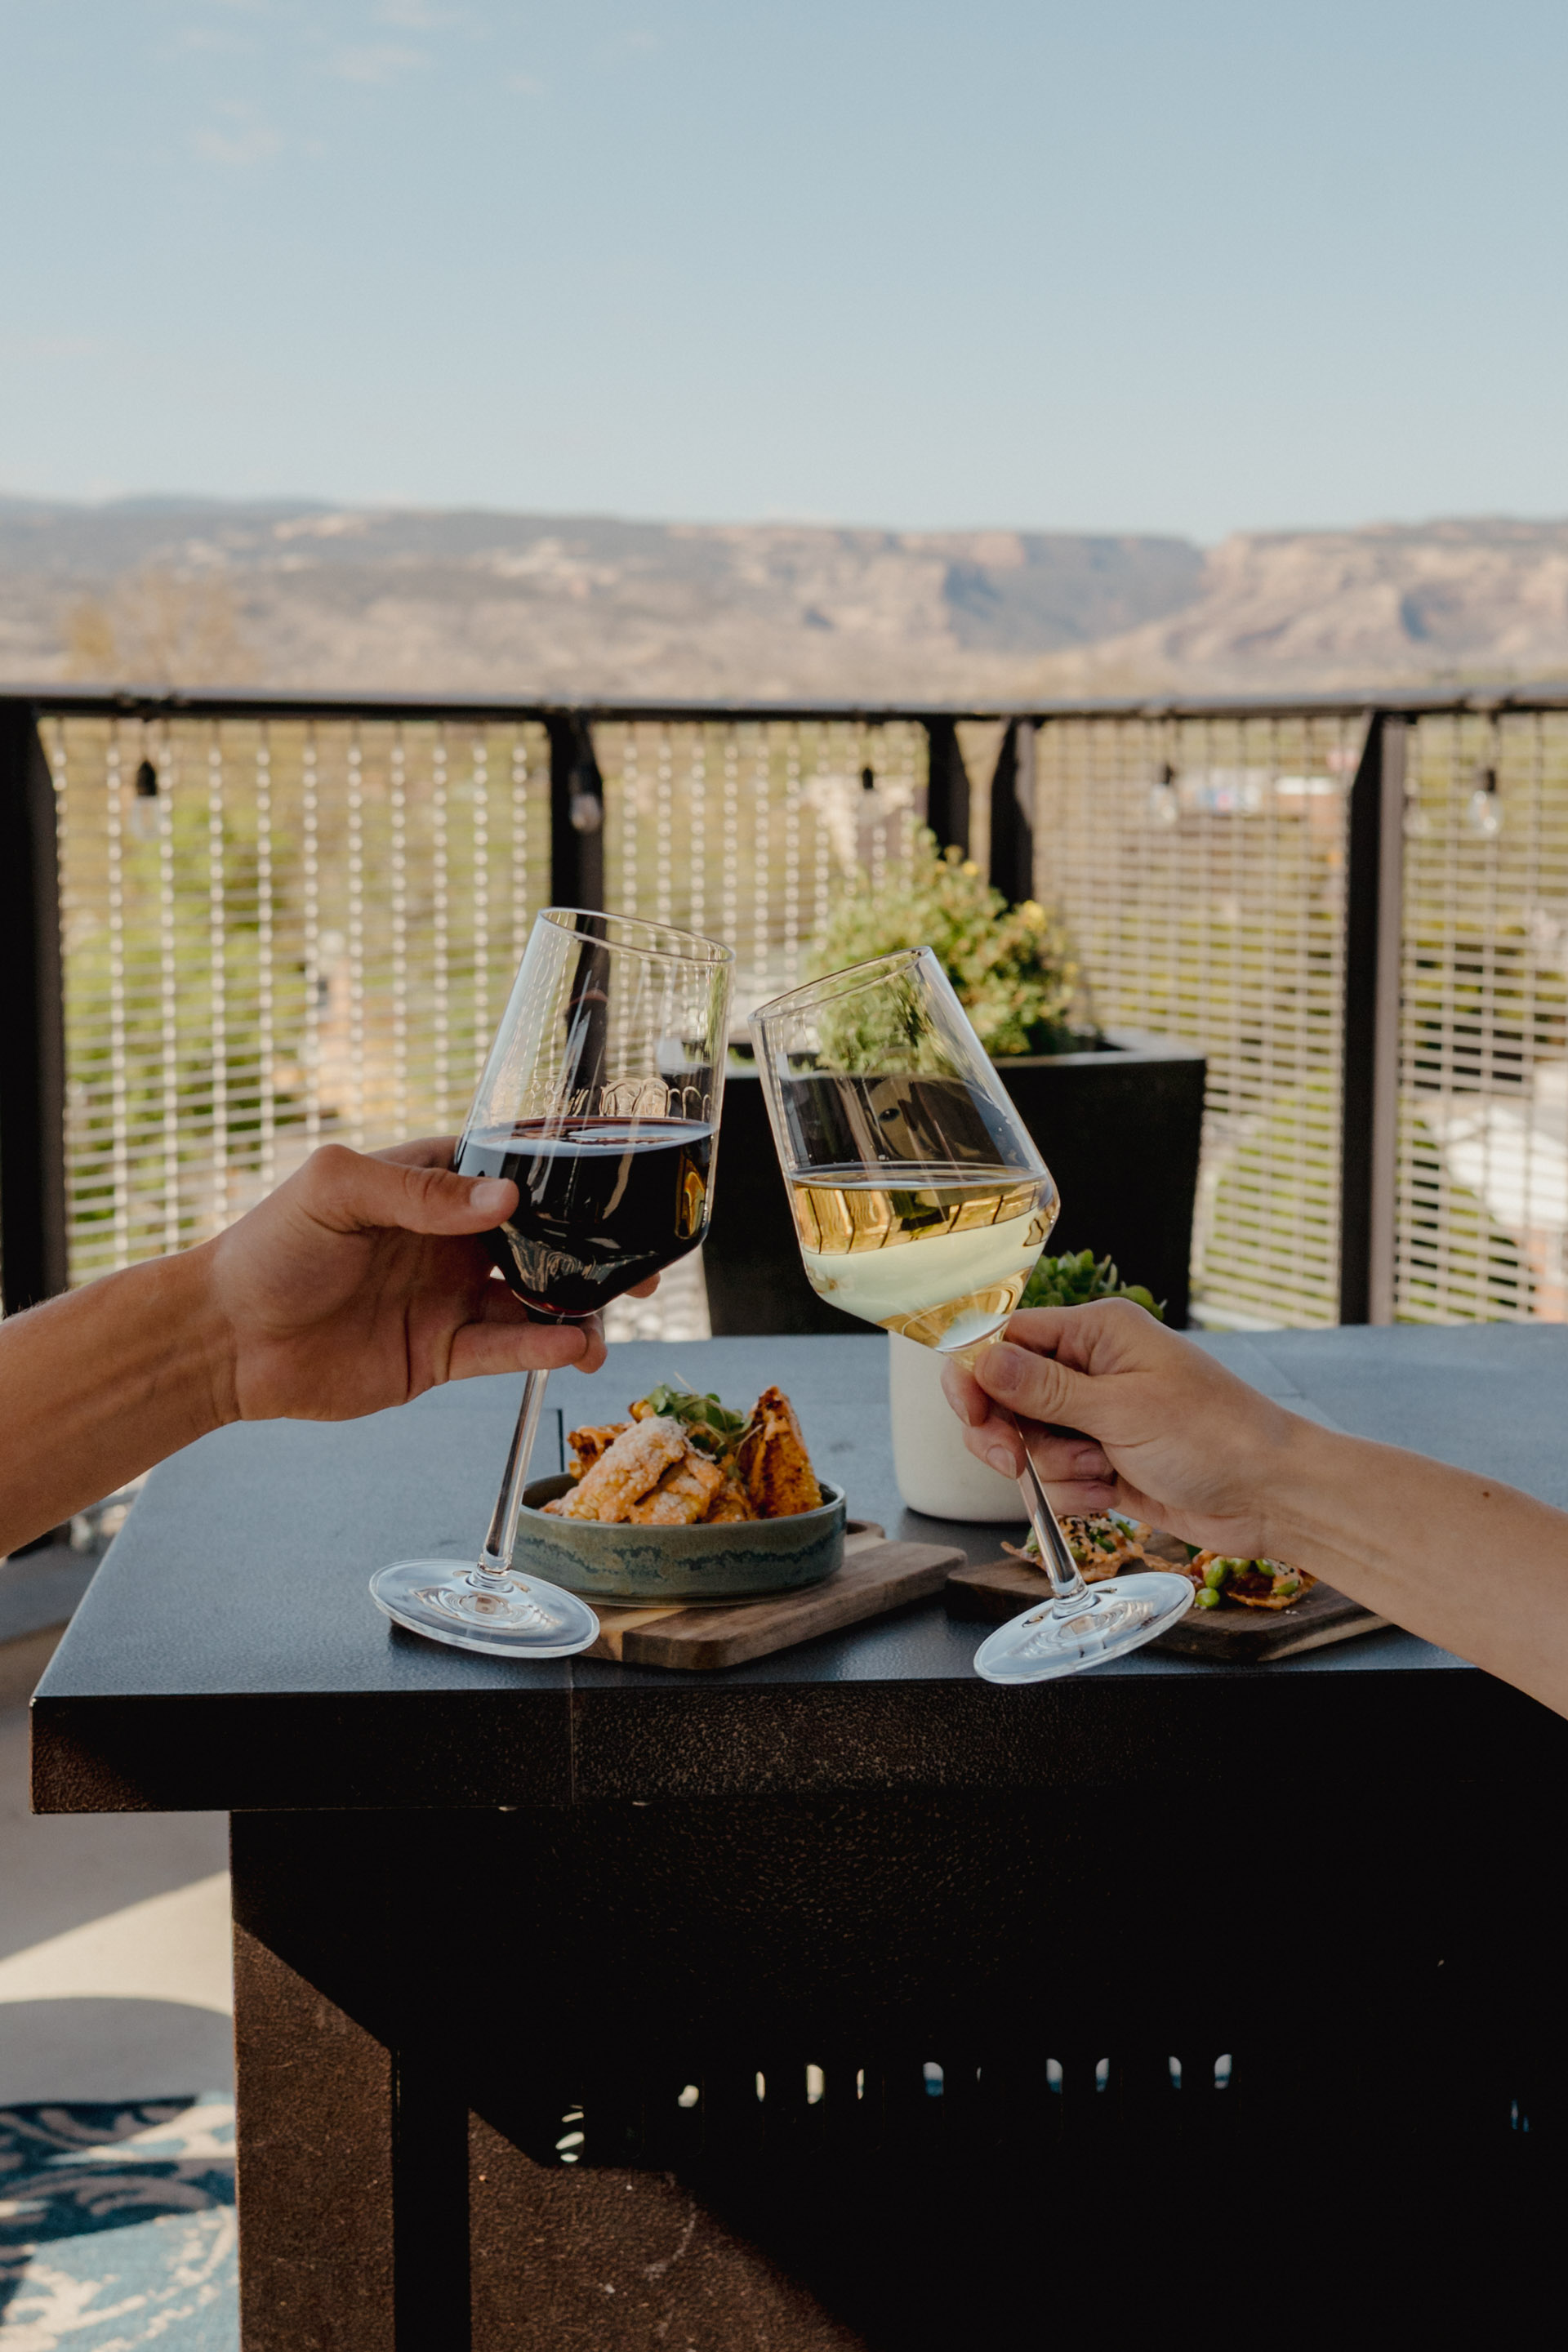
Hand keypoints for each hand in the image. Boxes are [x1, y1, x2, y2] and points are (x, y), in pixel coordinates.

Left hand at [206, 1138, 650, 1423]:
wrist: (225, 1340)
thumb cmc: (268, 1248)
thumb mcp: (336, 1191)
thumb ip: (420, 1192)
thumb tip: (506, 1200)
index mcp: (431, 1184)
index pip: (514, 1169)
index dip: (569, 1178)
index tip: (620, 1184)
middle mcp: (450, 1239)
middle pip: (544, 1240)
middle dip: (597, 1252)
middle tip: (643, 1267)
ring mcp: (449, 1297)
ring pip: (537, 1300)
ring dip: (579, 1309)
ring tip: (604, 1324)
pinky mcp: (440, 1354)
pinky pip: (505, 1349)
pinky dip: (542, 1348)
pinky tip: (571, 1346)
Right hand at [940, 1300, 1301, 1558]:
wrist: (1270, 1497)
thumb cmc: (1215, 1436)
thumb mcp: (1122, 1409)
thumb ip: (1044, 1389)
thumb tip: (980, 1361)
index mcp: (1096, 1333)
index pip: (1006, 1337)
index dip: (977, 1375)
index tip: (972, 1416)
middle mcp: (1089, 1369)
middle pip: (1003, 1395)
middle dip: (1005, 1433)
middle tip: (1013, 1460)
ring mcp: (1095, 1418)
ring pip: (1026, 1443)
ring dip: (1053, 1469)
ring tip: (1100, 1473)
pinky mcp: (1101, 1462)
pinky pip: (1054, 1478)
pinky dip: (1072, 1494)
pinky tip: (1109, 1496)